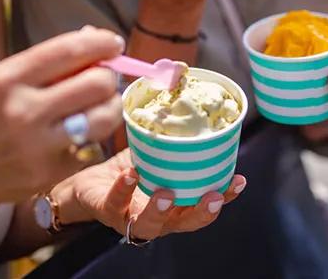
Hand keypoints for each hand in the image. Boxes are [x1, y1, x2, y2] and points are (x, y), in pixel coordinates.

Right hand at [0, 27, 126, 215]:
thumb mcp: (5, 81)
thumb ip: (48, 62)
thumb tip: (96, 38)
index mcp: (8, 79)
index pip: (70, 50)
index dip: (102, 43)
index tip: (114, 43)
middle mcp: (23, 111)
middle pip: (97, 84)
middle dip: (109, 79)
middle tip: (105, 81)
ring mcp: (37, 146)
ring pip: (104, 118)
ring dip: (111, 108)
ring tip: (101, 106)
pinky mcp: (51, 173)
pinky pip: (93, 147)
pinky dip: (92, 139)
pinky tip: (78, 136)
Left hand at [65, 149, 246, 239]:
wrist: (88, 183)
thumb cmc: (129, 170)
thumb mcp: (155, 156)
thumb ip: (174, 142)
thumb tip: (191, 102)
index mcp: (175, 204)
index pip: (205, 205)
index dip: (224, 197)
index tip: (239, 181)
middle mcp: (157, 218)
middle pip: (184, 223)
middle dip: (200, 212)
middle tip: (212, 197)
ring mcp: (131, 218)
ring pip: (150, 225)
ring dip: (160, 210)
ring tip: (166, 193)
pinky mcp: (106, 211)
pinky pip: (116, 204)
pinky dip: (124, 189)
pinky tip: (132, 174)